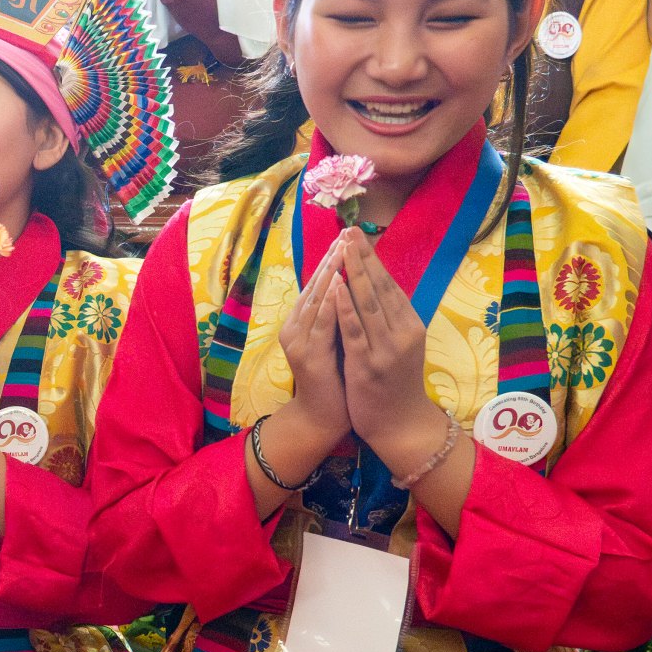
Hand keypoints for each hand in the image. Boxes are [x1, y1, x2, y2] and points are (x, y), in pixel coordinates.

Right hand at [277, 226, 353, 456]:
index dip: (333, 260)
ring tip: (342, 249)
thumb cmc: (335, 379)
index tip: (349, 236)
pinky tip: (337, 284)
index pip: (319, 284)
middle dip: (332, 259)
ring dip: (330, 273)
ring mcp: (299, 341)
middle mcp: (295, 327)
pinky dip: (330, 302)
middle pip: (315, 286)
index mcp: (303, 322)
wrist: (323, 417)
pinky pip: (321, 324)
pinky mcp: (308, 356)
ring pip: (316, 299)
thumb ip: (340, 315)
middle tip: (346, 234)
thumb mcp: (337, 340)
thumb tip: (355, 285)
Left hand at [328, 230, 437, 463]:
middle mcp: (403, 332)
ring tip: (342, 248)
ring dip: (354, 274)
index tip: (357, 236)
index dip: (372, 260)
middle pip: (380, 288)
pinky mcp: (369, 364)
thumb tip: (374, 286)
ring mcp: (387, 348)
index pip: (389, 285)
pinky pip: (356, 331)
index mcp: (410, 324)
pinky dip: (346, 307)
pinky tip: (337, 287)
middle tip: (349, 230)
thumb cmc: (394, 383)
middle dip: (363, 258)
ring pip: (369, 304)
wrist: (400, 424)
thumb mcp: (398, 345)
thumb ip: (389, 318)